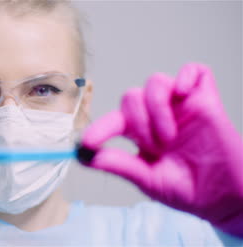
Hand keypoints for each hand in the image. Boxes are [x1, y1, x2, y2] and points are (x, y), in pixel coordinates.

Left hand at [81, 63, 242, 236]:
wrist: (224, 197)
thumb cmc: (187, 189)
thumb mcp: (148, 180)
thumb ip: (119, 164)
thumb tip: (83, 156)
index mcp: (140, 134)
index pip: (113, 121)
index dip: (99, 129)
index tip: (88, 143)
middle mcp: (157, 115)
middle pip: (130, 96)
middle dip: (138, 123)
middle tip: (156, 147)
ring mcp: (181, 106)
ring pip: (155, 82)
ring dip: (157, 109)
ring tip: (170, 136)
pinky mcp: (205, 99)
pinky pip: (194, 70)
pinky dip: (186, 77)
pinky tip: (185, 96)